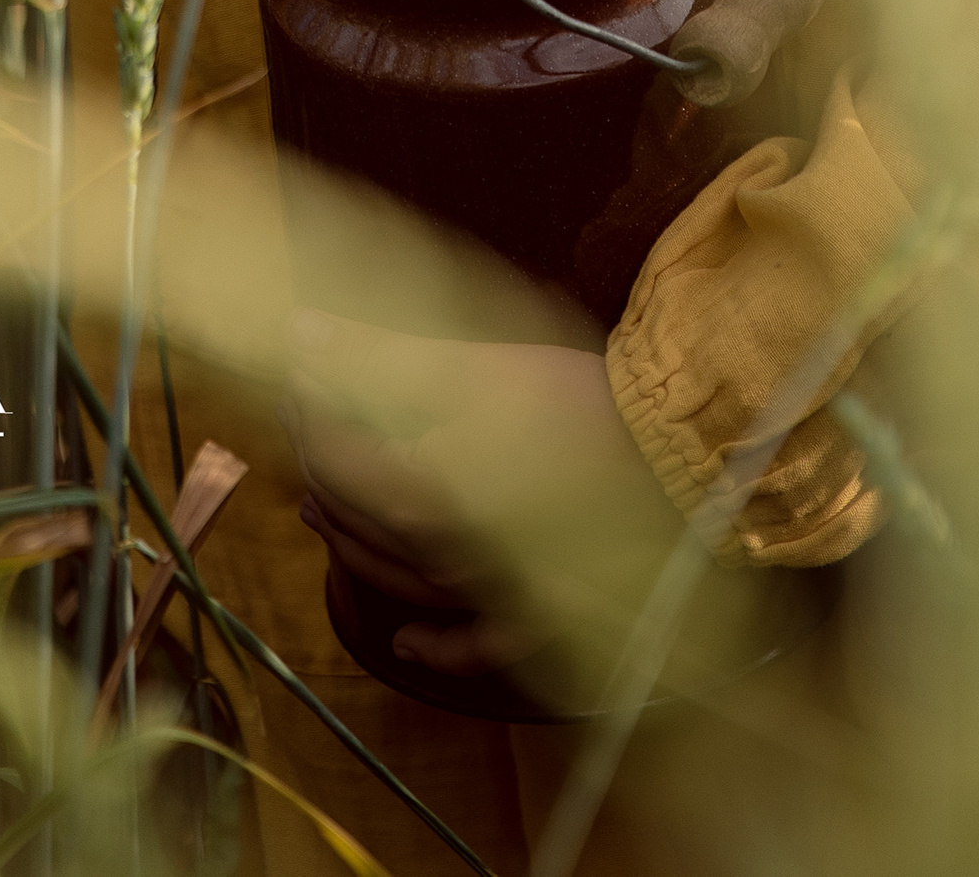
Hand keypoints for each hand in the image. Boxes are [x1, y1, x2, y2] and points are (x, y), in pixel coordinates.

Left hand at [278, 311, 652, 682]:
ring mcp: (490, 595)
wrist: (683, 470)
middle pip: (357, 514)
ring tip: (319, 507)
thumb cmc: (581, 408)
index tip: (295, 364)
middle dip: (320, 459)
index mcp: (422, 493)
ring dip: (349, 542)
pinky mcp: (538, 618)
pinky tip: (408, 640)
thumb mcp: (476, 368)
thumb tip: (300, 333)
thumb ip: (380, 358)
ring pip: (395, 578)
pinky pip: (471, 646)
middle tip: (303, 414)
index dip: (305, 405)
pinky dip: (434, 645)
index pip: (332, 453)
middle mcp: (444, 556)